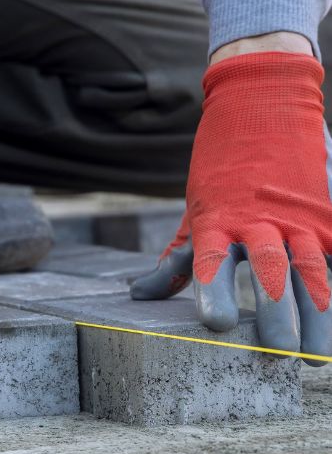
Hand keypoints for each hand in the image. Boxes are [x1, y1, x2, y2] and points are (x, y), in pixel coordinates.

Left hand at [131, 52, 331, 365]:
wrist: (261, 98)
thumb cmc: (221, 163)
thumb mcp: (193, 208)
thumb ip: (176, 258)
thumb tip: (140, 296)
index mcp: (218, 218)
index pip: (213, 261)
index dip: (213, 292)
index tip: (218, 325)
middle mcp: (259, 218)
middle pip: (271, 270)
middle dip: (278, 314)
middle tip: (280, 354)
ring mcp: (297, 214)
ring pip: (312, 268)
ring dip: (318, 314)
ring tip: (317, 355)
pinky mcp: (324, 210)